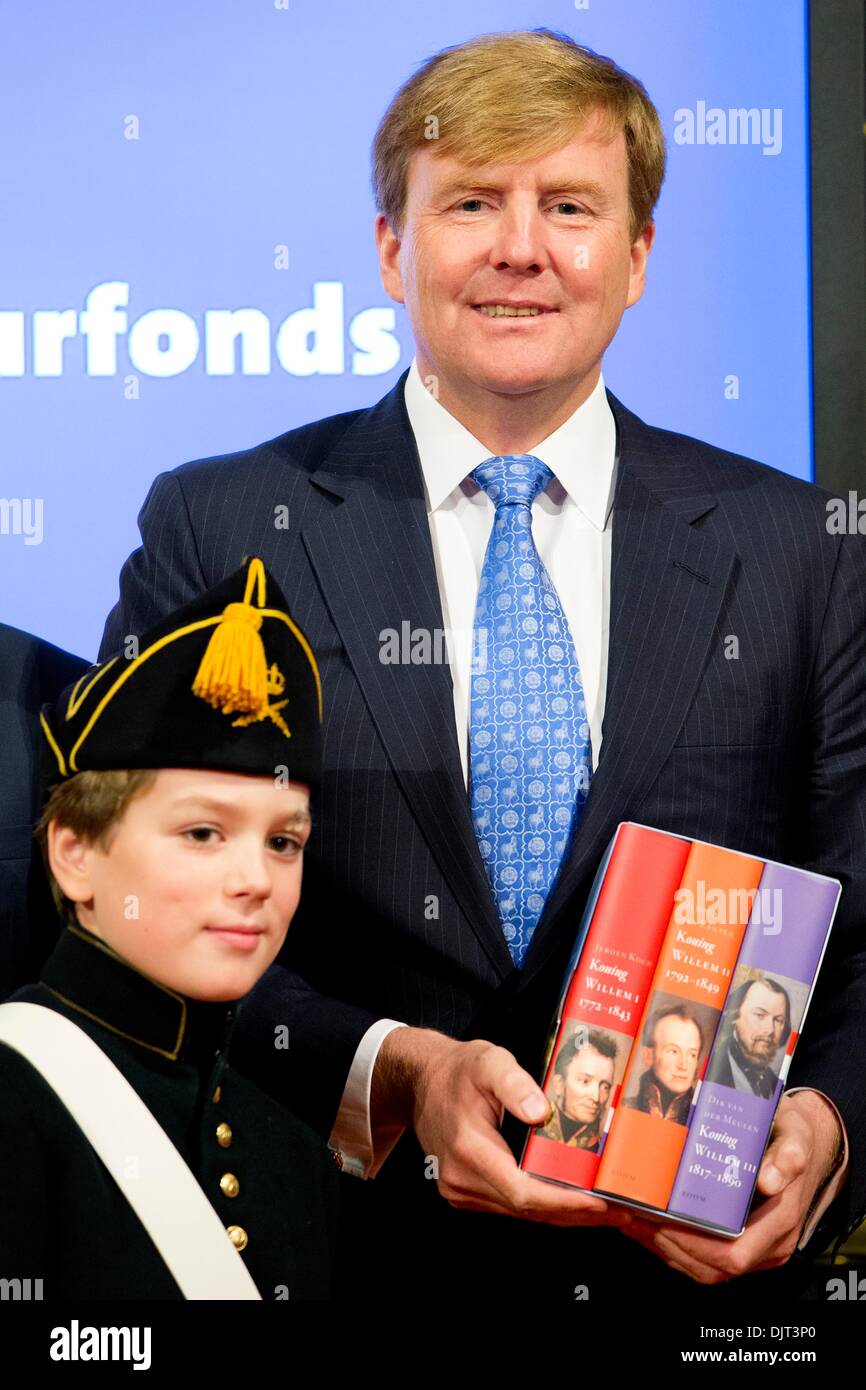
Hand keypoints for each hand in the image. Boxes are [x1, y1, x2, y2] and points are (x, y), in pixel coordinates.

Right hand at [372, 1027, 615, 1224]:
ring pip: (520, 1213)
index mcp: (468, 1149)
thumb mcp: (488, 1062)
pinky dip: (543, 1206)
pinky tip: (571, 1201)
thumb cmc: (458, 1070)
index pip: (523, 1191)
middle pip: (527, 1209)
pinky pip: (510, 1206)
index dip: (564, 1201)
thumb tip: (541, 1111)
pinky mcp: (465, 1192)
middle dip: (576, 1213)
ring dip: (564, 1213)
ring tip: (606, 1209)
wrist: (421, 1082)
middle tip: (621, 1210)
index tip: (600, 1202)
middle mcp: (461, 1179)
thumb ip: (514, 1083)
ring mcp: (460, 1190)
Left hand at [616, 1090, 842, 1282]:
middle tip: (630, 1214)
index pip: (732, 1254)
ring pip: (704, 1267)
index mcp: (781, 1222)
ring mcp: (756, 1249)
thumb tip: (770, 1180)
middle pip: (711, 1266)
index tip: (658, 1220)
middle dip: (667, 1244)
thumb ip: (787, 1156)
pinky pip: (705, 1259)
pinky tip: (648, 1223)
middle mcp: (770, 1246)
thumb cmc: (796, 1136)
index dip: (692, 1244)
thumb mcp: (795, 1135)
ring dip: (663, 1247)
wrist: (809, 1144)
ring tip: (630, 1217)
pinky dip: (674, 1246)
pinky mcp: (743, 1244)